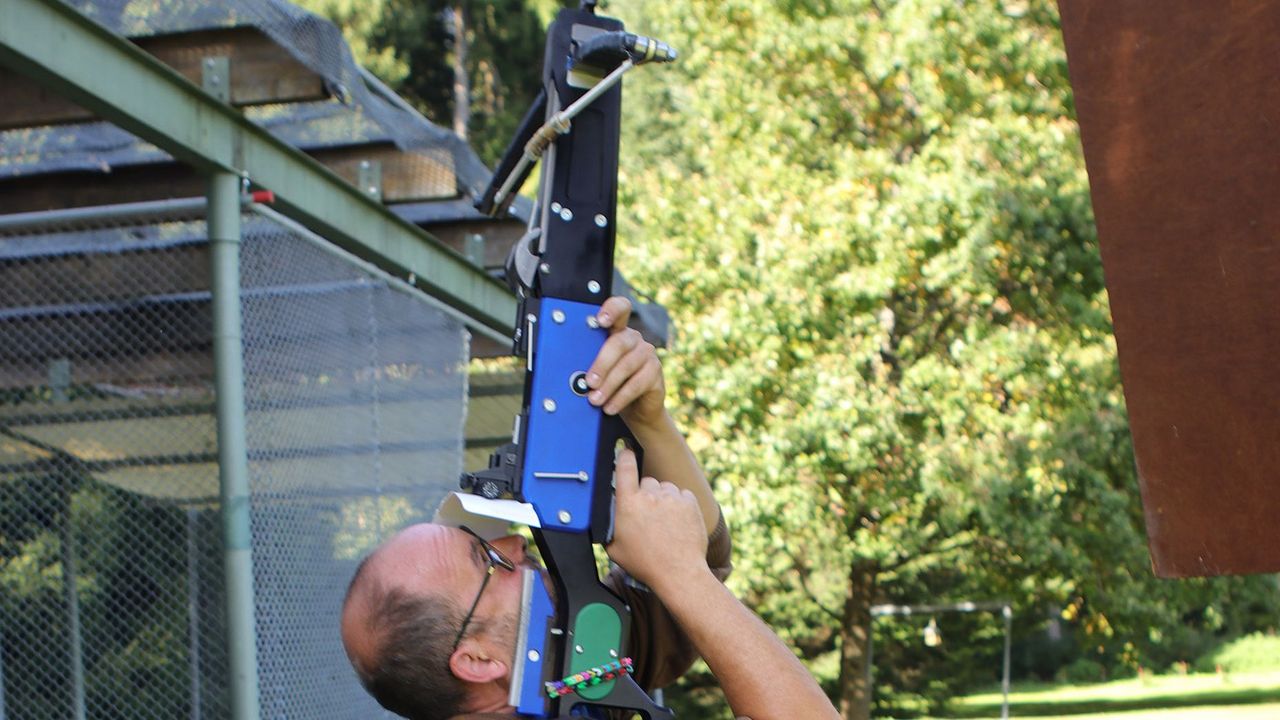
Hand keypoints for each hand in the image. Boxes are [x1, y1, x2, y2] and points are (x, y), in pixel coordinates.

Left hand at [585, 296, 664, 428]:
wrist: (636, 409)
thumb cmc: (612, 386)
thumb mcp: (598, 371)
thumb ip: (589, 364)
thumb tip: (572, 373)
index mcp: (618, 331)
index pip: (620, 309)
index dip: (612, 310)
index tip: (600, 320)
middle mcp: (634, 339)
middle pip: (619, 343)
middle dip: (601, 364)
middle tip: (589, 382)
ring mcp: (647, 354)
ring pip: (626, 366)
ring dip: (608, 385)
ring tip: (595, 400)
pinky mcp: (656, 372)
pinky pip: (637, 384)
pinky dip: (620, 397)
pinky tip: (610, 407)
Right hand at [606, 449, 707, 589]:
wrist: (678, 572)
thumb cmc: (646, 563)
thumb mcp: (614, 548)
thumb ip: (608, 527)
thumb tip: (605, 518)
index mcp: (628, 503)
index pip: (624, 467)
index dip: (624, 456)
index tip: (625, 450)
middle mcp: (650, 496)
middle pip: (647, 482)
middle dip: (646, 494)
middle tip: (648, 516)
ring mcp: (672, 498)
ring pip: (666, 489)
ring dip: (664, 500)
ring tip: (664, 523)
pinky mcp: (690, 503)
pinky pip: (682, 495)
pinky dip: (680, 504)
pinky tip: (677, 522)